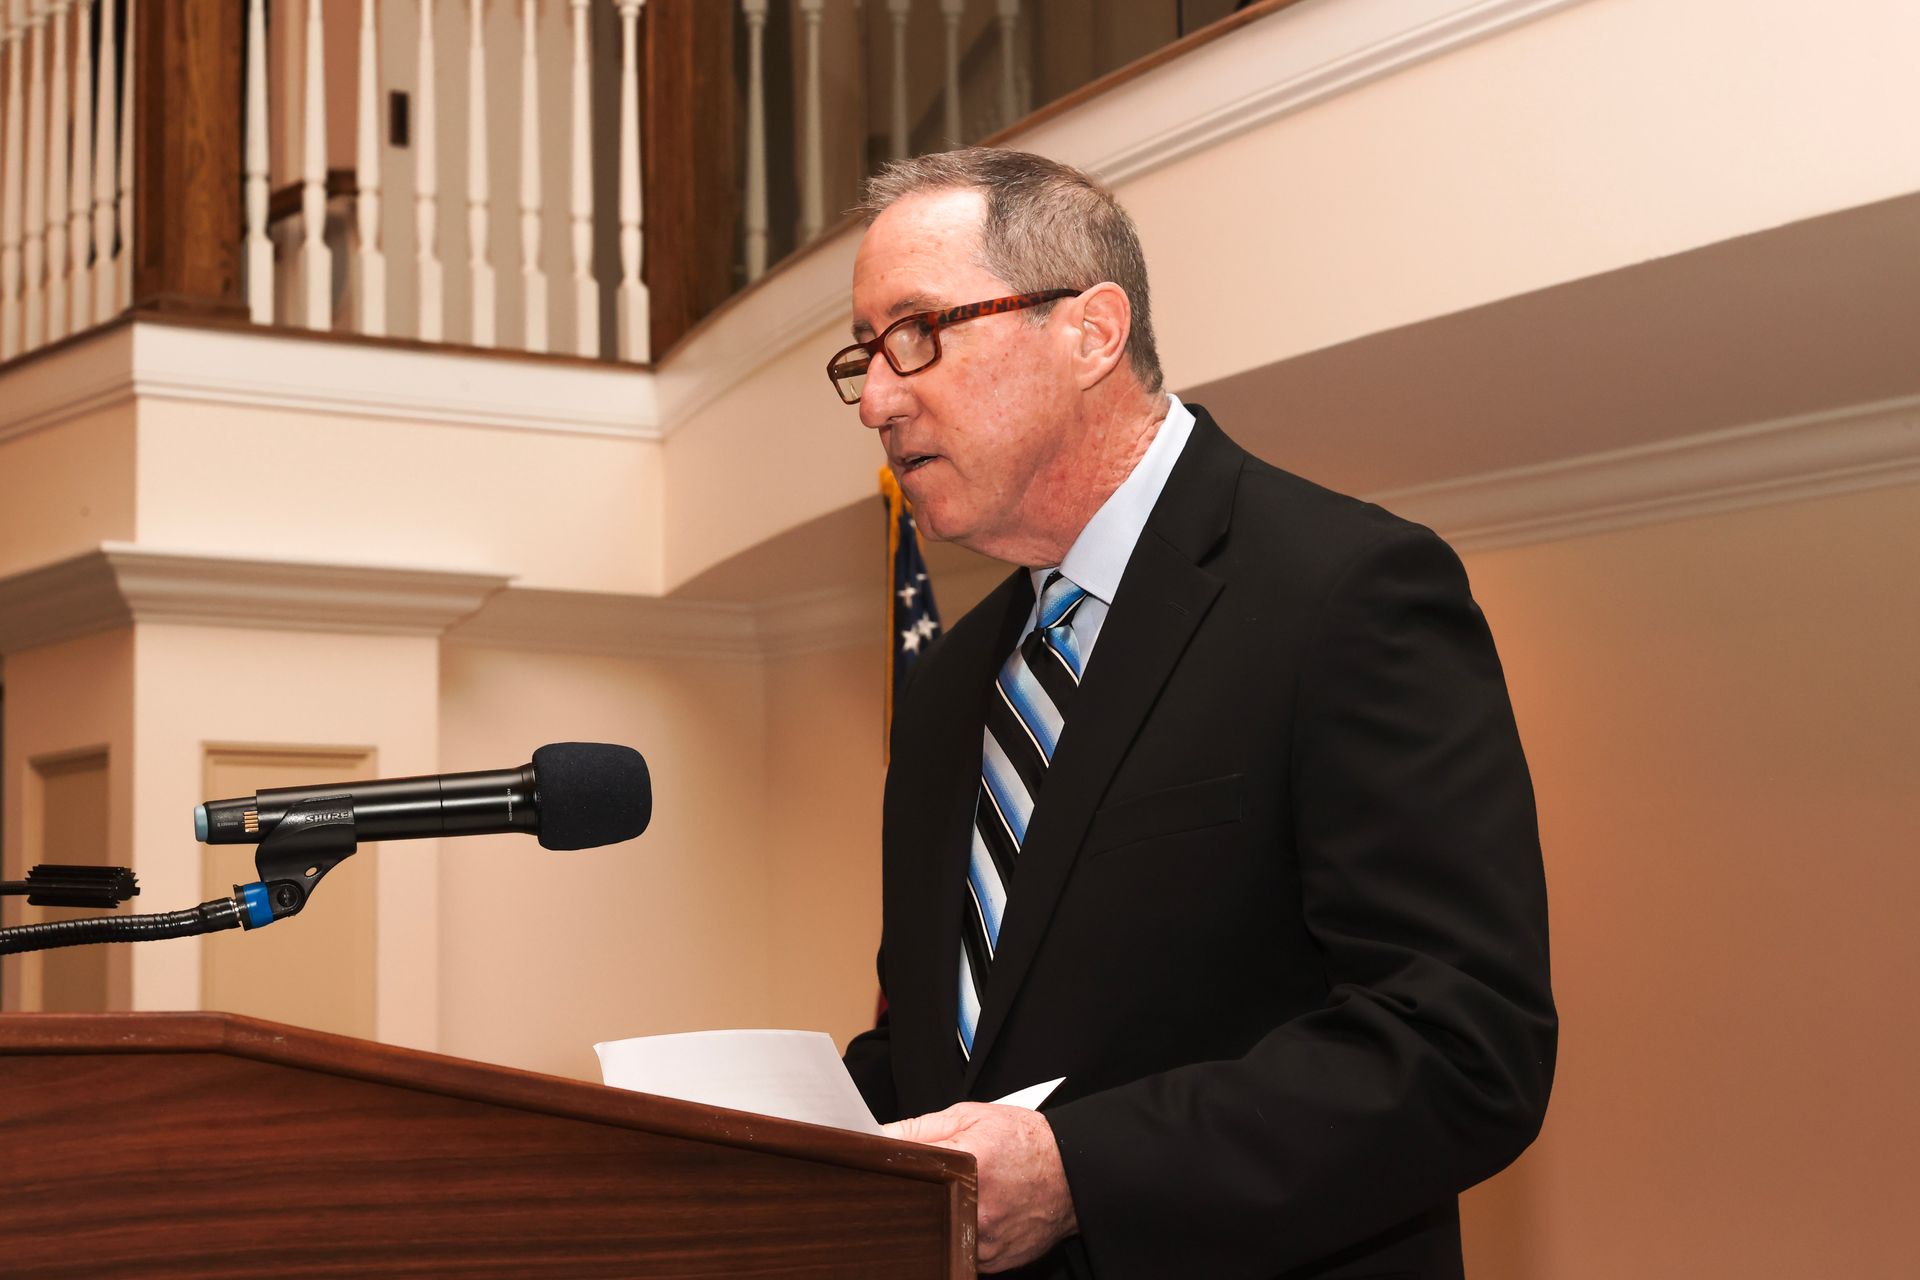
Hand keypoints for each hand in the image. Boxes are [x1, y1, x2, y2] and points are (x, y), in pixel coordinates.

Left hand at [885, 1102, 1077, 1271]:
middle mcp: (975, 1205)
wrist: (1074, 1172)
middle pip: (919, 1205)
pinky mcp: (992, 1260)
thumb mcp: (972, 1117)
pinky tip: (979, 1214)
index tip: (890, 1168)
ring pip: (939, 1231)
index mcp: (967, 1162)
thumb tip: (878, 1138)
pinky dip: (961, 1234)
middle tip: (937, 1181)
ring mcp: (983, 1238)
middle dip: (920, 1192)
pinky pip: (961, 1249)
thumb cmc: (1026, 1141)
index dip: (895, 1169)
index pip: (907, 1170)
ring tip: (965, 1195)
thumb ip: (922, 1128)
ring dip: (942, 1215)